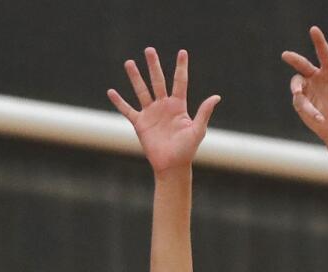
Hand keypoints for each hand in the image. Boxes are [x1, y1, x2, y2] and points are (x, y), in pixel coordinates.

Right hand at [108, 48, 220, 175]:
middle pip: (158, 81)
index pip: (180, 82)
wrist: (172, 166)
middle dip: (153, 66)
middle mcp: (164, 106)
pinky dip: (119, 102)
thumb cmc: (187, 150)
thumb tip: (216, 97)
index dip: (181, 67)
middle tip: (149, 50)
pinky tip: (111, 92)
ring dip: (135, 77)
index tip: (182, 52)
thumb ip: (204, 112)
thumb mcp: (197, 130)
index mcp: (178, 106)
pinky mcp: (140, 123)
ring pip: (141, 91)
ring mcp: (151, 113)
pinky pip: (127, 110)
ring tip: (129, 63)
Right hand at [282, 26, 327, 141]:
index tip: (314, 29)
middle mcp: (316, 79)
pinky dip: (309, 110)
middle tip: (285, 55)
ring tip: (299, 96)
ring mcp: (308, 91)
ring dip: (298, 91)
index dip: (319, 42)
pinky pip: (300, 103)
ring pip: (297, 85)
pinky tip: (319, 118)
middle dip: (294, 59)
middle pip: (302, 65)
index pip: (323, 54)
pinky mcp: (301, 103)